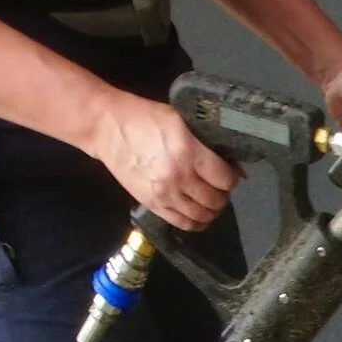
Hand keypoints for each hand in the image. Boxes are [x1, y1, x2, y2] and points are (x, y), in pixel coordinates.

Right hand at [92, 92, 237, 229]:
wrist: (106, 128)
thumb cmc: (144, 118)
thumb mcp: (179, 121)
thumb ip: (206, 143)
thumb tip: (235, 167)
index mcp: (188, 153)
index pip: (224, 179)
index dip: (231, 177)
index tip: (228, 173)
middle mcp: (179, 177)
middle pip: (215, 200)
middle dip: (222, 194)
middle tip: (218, 186)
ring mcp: (165, 194)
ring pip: (202, 215)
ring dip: (211, 209)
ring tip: (208, 199)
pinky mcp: (152, 204)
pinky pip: (183, 224)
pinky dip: (196, 222)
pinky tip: (197, 213)